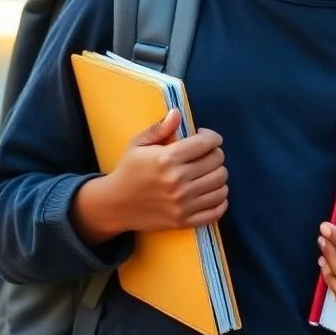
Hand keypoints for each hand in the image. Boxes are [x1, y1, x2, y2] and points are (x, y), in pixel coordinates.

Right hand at [72, 110, 228, 241]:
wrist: (115, 205)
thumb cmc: (128, 170)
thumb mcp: (138, 144)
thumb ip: (160, 128)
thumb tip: (177, 113)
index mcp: (167, 159)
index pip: (207, 143)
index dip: (212, 137)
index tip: (204, 136)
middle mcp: (178, 181)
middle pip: (217, 162)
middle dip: (215, 154)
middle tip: (205, 154)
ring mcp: (182, 203)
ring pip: (221, 184)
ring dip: (218, 175)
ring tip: (207, 172)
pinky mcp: (184, 221)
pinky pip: (217, 210)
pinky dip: (220, 199)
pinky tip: (212, 191)